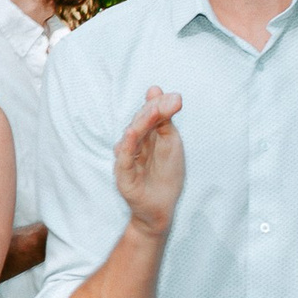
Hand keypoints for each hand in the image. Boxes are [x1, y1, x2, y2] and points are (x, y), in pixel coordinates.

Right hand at [113, 87, 184, 234]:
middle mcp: (133, 143)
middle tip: (170, 102)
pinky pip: (123, 157)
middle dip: (154, 111)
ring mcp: (126, 158)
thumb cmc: (167, 176)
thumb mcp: (171, 143)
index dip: (160, 105)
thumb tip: (155, 88)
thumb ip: (165, 119)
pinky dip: (127, 145)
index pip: (150, 115)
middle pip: (140, 122)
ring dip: (142, 122)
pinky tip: (132, 133)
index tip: (175, 98)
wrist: (161, 208)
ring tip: (155, 111)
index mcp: (146, 135)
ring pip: (132, 136)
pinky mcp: (122, 175)